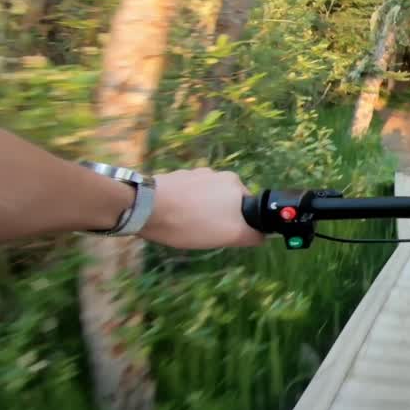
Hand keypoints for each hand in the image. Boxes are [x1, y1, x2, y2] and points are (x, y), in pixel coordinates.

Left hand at [140, 168, 264, 248]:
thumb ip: (253, 235)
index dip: (239, 224)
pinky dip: (185, 205)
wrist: (145, 207)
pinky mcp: (176, 176)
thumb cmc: (192, 223)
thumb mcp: (231, 236)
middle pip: (228, 203)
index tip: (224, 234)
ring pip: (208, 199)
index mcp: (236, 185)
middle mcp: (220, 174)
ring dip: (201, 211)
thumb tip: (264, 235)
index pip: (249, 209)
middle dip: (220, 217)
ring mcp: (196, 173)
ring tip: (187, 224)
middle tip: (205, 232)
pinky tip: (175, 216)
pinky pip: (189, 194)